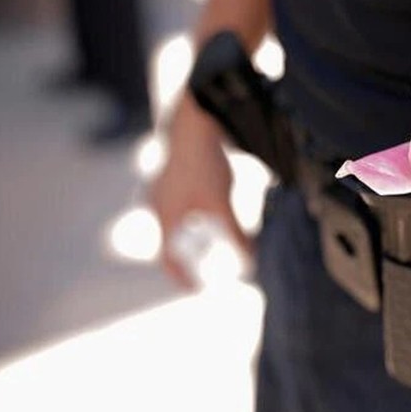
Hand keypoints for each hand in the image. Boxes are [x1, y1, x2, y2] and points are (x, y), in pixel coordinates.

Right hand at [148, 104, 251, 287]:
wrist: (193, 121)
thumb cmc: (203, 163)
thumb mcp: (221, 205)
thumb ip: (236, 236)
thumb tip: (251, 265)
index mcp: (165, 217)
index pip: (168, 259)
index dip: (181, 277)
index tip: (195, 290)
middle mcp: (158, 203)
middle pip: (169, 241)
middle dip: (186, 258)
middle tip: (202, 269)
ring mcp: (162, 187)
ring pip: (174, 221)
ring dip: (189, 236)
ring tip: (207, 242)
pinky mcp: (173, 173)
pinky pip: (179, 204)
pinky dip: (192, 216)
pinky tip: (209, 212)